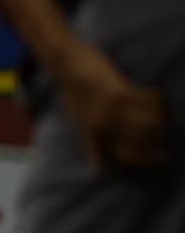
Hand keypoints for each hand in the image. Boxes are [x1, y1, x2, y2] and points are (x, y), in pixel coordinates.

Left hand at [56, 44, 167, 169]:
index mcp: (95, 132)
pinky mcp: (118, 89)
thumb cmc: (73, 93)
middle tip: (166, 143)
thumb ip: (92, 144)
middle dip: (157, 144)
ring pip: (148, 122)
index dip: (144, 159)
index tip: (159, 160)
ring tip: (161, 114)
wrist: (66, 65)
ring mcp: (111, 107)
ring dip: (160, 119)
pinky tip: (156, 95)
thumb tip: (98, 167)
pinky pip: (146, 99)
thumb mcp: (79, 122)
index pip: (125, 154)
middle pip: (140, 141)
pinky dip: (156, 98)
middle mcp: (104, 123)